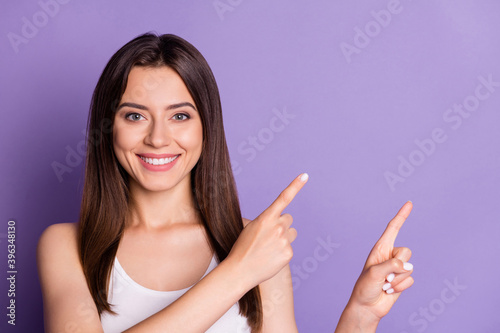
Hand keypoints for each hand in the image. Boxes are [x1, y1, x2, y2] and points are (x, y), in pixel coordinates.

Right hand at [227, 173, 308, 288]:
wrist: (240, 270)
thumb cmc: (242, 248)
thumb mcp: (250, 228)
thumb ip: (267, 221)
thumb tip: (281, 221)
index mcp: (266, 217)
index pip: (283, 198)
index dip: (295, 186)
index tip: (305, 175)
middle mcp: (277, 227)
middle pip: (289, 219)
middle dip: (282, 225)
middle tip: (269, 236)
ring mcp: (284, 240)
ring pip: (292, 233)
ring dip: (284, 237)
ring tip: (269, 248)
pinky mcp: (289, 253)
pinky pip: (290, 247)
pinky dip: (282, 252)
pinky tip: (271, 258)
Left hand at [346, 201, 414, 323]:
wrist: (367, 306)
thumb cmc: (365, 287)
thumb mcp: (375, 273)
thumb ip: (392, 266)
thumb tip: (408, 267)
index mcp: (380, 248)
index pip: (393, 228)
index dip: (401, 215)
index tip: (409, 203)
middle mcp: (390, 255)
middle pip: (406, 252)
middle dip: (398, 265)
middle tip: (385, 276)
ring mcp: (397, 268)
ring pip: (409, 268)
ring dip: (397, 280)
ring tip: (384, 284)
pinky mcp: (402, 279)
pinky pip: (411, 280)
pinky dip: (400, 287)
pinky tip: (389, 290)